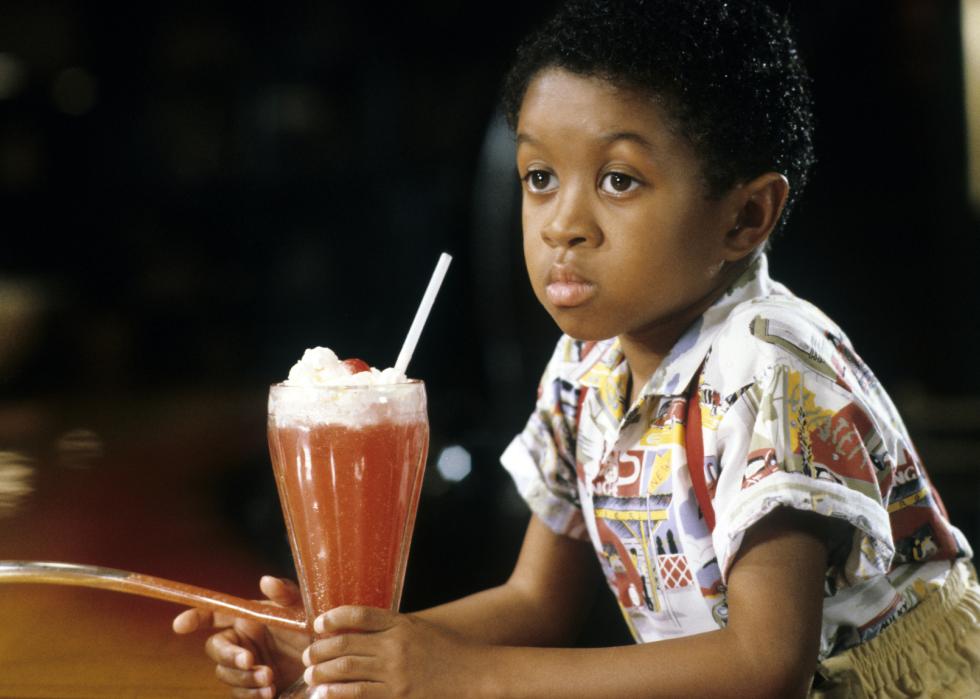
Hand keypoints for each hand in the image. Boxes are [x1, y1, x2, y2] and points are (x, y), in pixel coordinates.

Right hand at [173, 576, 310, 697]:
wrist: (330, 663)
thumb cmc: (314, 629)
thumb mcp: (303, 609)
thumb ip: (286, 594)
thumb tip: (266, 580)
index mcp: (247, 619)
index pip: (213, 615)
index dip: (194, 618)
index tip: (179, 625)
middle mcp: (242, 642)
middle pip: (217, 651)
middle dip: (230, 656)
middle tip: (249, 661)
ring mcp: (246, 667)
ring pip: (227, 675)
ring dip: (245, 678)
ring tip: (269, 679)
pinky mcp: (254, 689)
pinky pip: (241, 694)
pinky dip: (252, 695)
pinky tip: (268, 693)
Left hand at [303, 606, 484, 698]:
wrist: (474, 673)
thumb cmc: (446, 651)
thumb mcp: (418, 630)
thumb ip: (390, 629)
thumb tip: (355, 631)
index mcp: (400, 624)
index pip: (359, 615)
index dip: (334, 618)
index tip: (318, 624)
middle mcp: (395, 645)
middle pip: (346, 643)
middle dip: (320, 649)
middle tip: (307, 655)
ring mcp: (396, 672)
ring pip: (347, 669)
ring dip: (323, 672)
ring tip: (310, 676)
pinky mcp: (398, 696)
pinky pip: (360, 694)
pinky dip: (338, 693)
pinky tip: (325, 694)